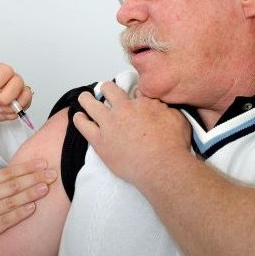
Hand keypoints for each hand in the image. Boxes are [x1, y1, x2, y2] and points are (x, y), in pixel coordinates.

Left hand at [0, 46, 32, 134]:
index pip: (5, 70)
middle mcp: (9, 78)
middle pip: (17, 82)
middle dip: (5, 96)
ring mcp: (17, 89)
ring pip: (24, 93)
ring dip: (9, 105)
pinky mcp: (21, 100)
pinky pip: (26, 103)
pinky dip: (14, 111)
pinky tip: (3, 111)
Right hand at [0, 159, 57, 255]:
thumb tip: (23, 174)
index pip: (7, 172)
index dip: (27, 167)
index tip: (42, 163)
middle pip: (12, 185)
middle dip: (34, 178)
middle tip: (51, 174)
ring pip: (11, 201)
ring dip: (31, 193)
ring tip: (46, 188)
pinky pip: (6, 220)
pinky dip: (20, 213)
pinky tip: (32, 208)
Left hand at [72, 82, 189, 188]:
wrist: (162, 166)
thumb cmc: (172, 145)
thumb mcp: (176, 118)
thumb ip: (164, 108)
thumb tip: (158, 104)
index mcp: (141, 103)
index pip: (132, 90)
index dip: (130, 93)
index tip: (129, 96)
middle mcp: (122, 110)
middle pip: (109, 90)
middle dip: (106, 88)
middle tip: (104, 90)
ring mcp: (108, 125)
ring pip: (90, 104)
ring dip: (87, 99)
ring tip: (84, 98)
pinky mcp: (99, 141)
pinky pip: (83, 126)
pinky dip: (79, 119)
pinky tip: (78, 117)